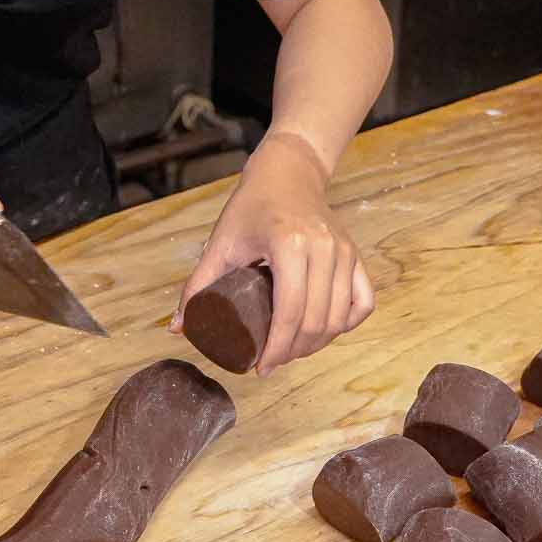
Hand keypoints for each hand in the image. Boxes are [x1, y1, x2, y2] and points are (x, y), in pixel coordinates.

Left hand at [174, 132, 374, 374]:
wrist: (287, 173)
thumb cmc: (252, 206)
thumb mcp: (221, 243)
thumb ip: (198, 285)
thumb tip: (179, 327)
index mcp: (290, 244)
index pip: (290, 312)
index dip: (276, 348)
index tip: (261, 367)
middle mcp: (323, 248)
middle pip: (316, 321)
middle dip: (294, 351)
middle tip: (272, 361)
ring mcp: (344, 251)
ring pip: (339, 317)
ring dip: (317, 343)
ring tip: (292, 351)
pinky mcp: (354, 254)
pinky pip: (362, 302)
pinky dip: (346, 323)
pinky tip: (326, 331)